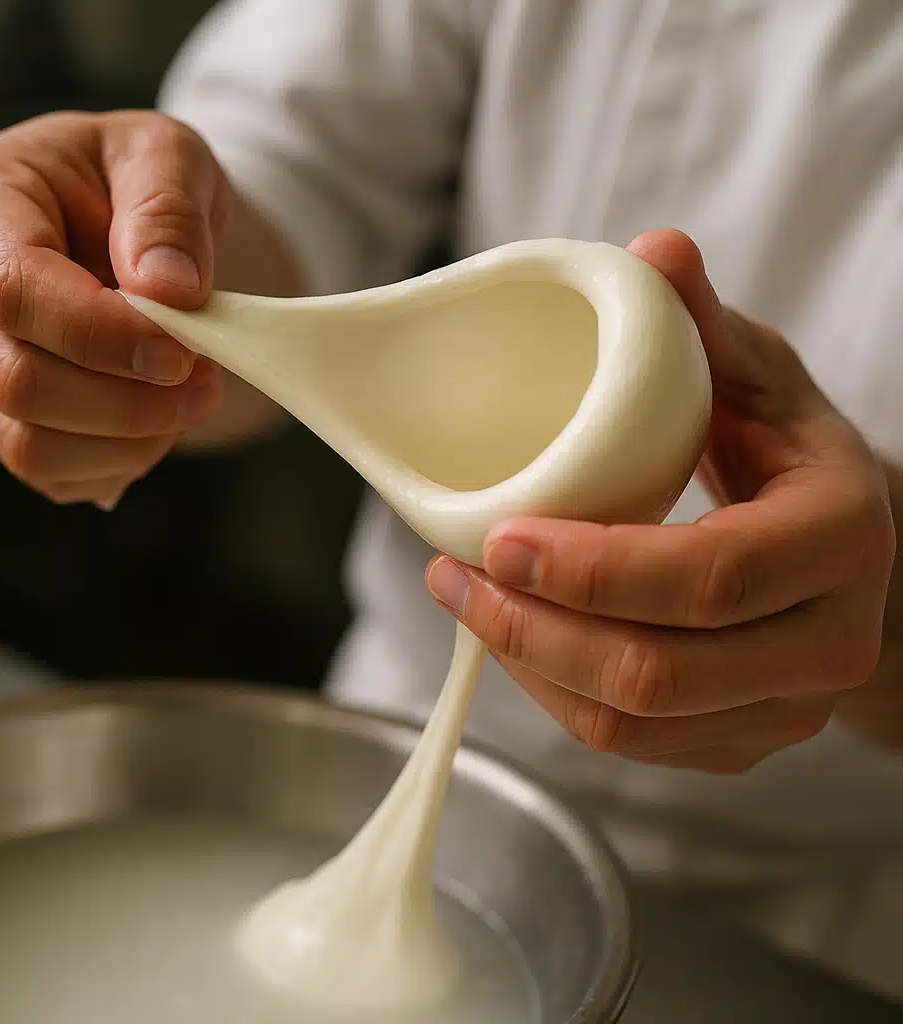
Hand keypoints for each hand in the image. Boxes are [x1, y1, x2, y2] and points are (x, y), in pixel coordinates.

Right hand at [0, 110, 225, 508]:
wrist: (129, 225)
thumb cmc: (138, 181)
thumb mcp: (168, 156)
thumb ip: (168, 208)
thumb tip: (167, 288)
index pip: (14, 292)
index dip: (104, 337)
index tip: (184, 352)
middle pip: (18, 383)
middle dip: (131, 402)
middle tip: (207, 382)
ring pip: (29, 443)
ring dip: (130, 441)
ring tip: (191, 400)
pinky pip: (48, 472)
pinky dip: (117, 462)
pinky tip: (157, 423)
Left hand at [426, 229, 895, 772]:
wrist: (845, 552)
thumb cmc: (791, 458)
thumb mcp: (760, 381)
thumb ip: (703, 328)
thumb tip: (654, 251)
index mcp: (839, 538)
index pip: (710, 577)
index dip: (592, 568)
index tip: (498, 537)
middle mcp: (828, 640)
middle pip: (658, 671)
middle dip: (535, 628)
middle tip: (455, 573)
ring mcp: (785, 706)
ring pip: (632, 721)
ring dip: (528, 664)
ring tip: (462, 597)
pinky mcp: (741, 740)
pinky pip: (629, 742)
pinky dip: (552, 693)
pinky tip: (510, 636)